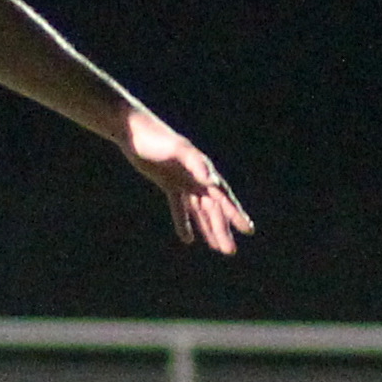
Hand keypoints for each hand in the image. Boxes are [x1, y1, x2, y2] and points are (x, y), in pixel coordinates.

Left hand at [121, 113, 253, 253]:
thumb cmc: (158, 138)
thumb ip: (196, 164)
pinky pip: (179, 207)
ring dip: (208, 228)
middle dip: (222, 230)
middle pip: (213, 209)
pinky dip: (184, 222)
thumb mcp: (178, 150)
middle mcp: (197, 177)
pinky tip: (187, 239)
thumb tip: (213, 181)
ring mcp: (184, 181)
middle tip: (230, 251)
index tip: (248, 229)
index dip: (235, 214)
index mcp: (204, 170)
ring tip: (217, 248)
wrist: (134, 130)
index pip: (223, 197)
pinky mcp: (169, 183)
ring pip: (199, 211)